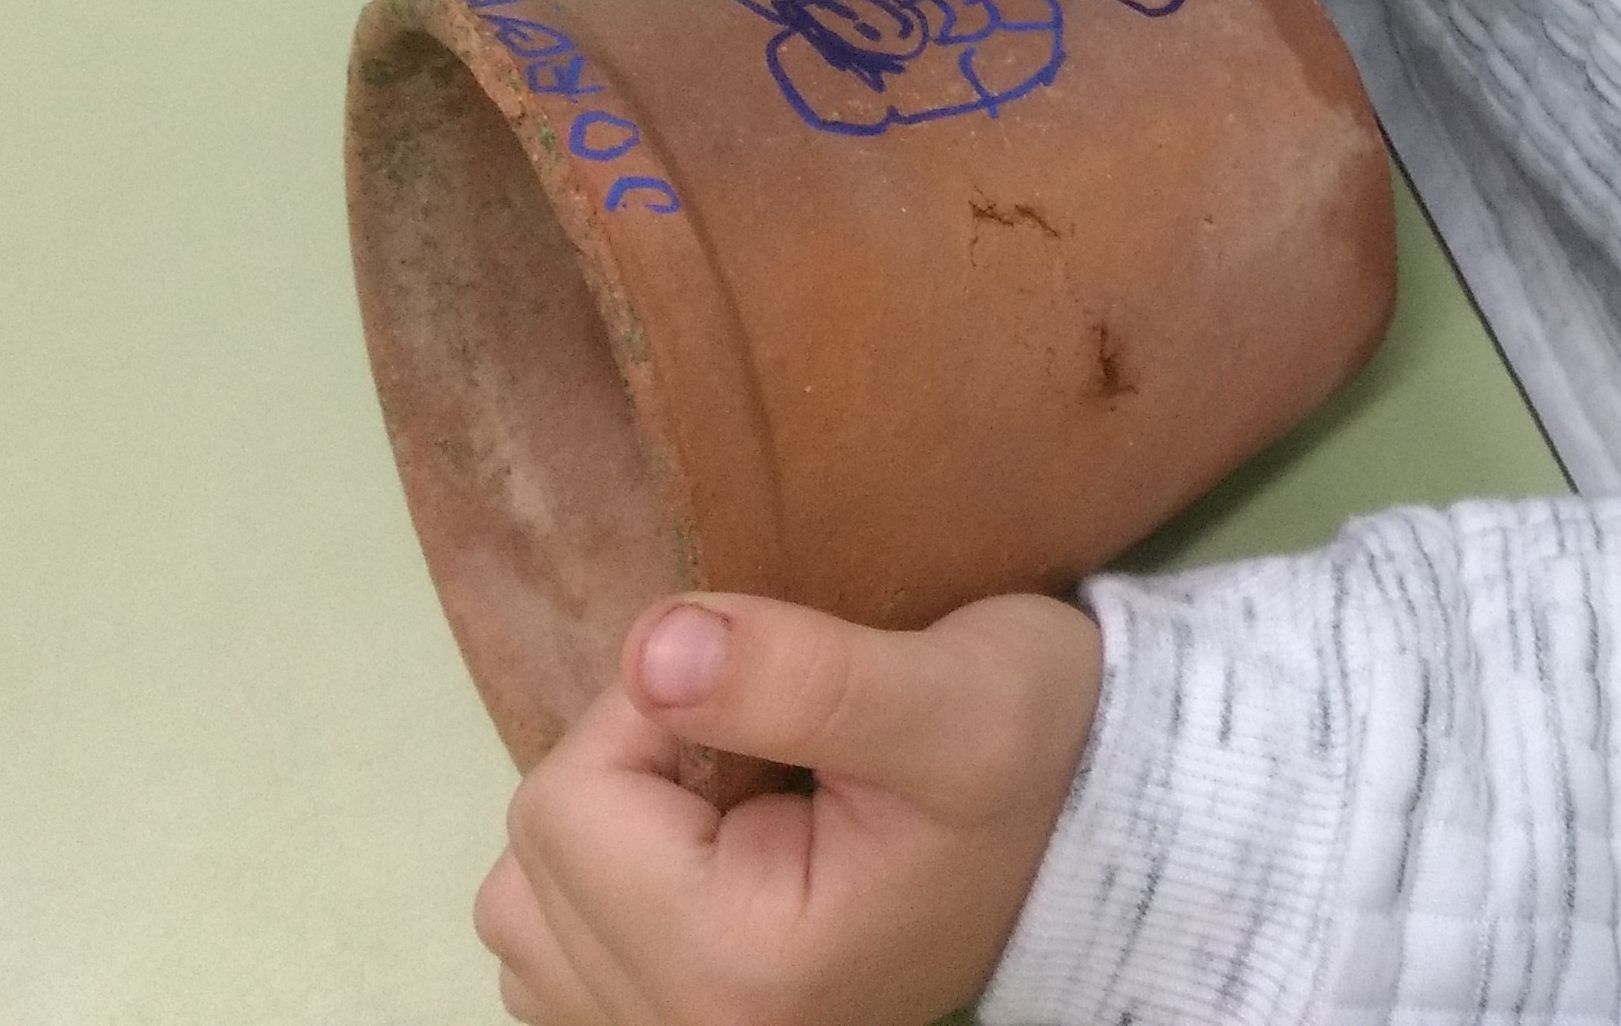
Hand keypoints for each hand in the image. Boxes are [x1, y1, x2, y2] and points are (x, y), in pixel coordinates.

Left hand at [477, 592, 1102, 1025]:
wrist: (1092, 836)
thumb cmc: (1033, 754)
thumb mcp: (950, 694)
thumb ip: (801, 673)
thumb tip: (652, 649)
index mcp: (735, 972)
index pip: (569, 802)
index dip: (653, 711)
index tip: (773, 704)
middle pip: (539, 853)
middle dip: (635, 766)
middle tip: (768, 754)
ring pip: (527, 902)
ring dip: (613, 828)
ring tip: (741, 806)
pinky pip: (550, 950)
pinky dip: (607, 884)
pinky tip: (708, 860)